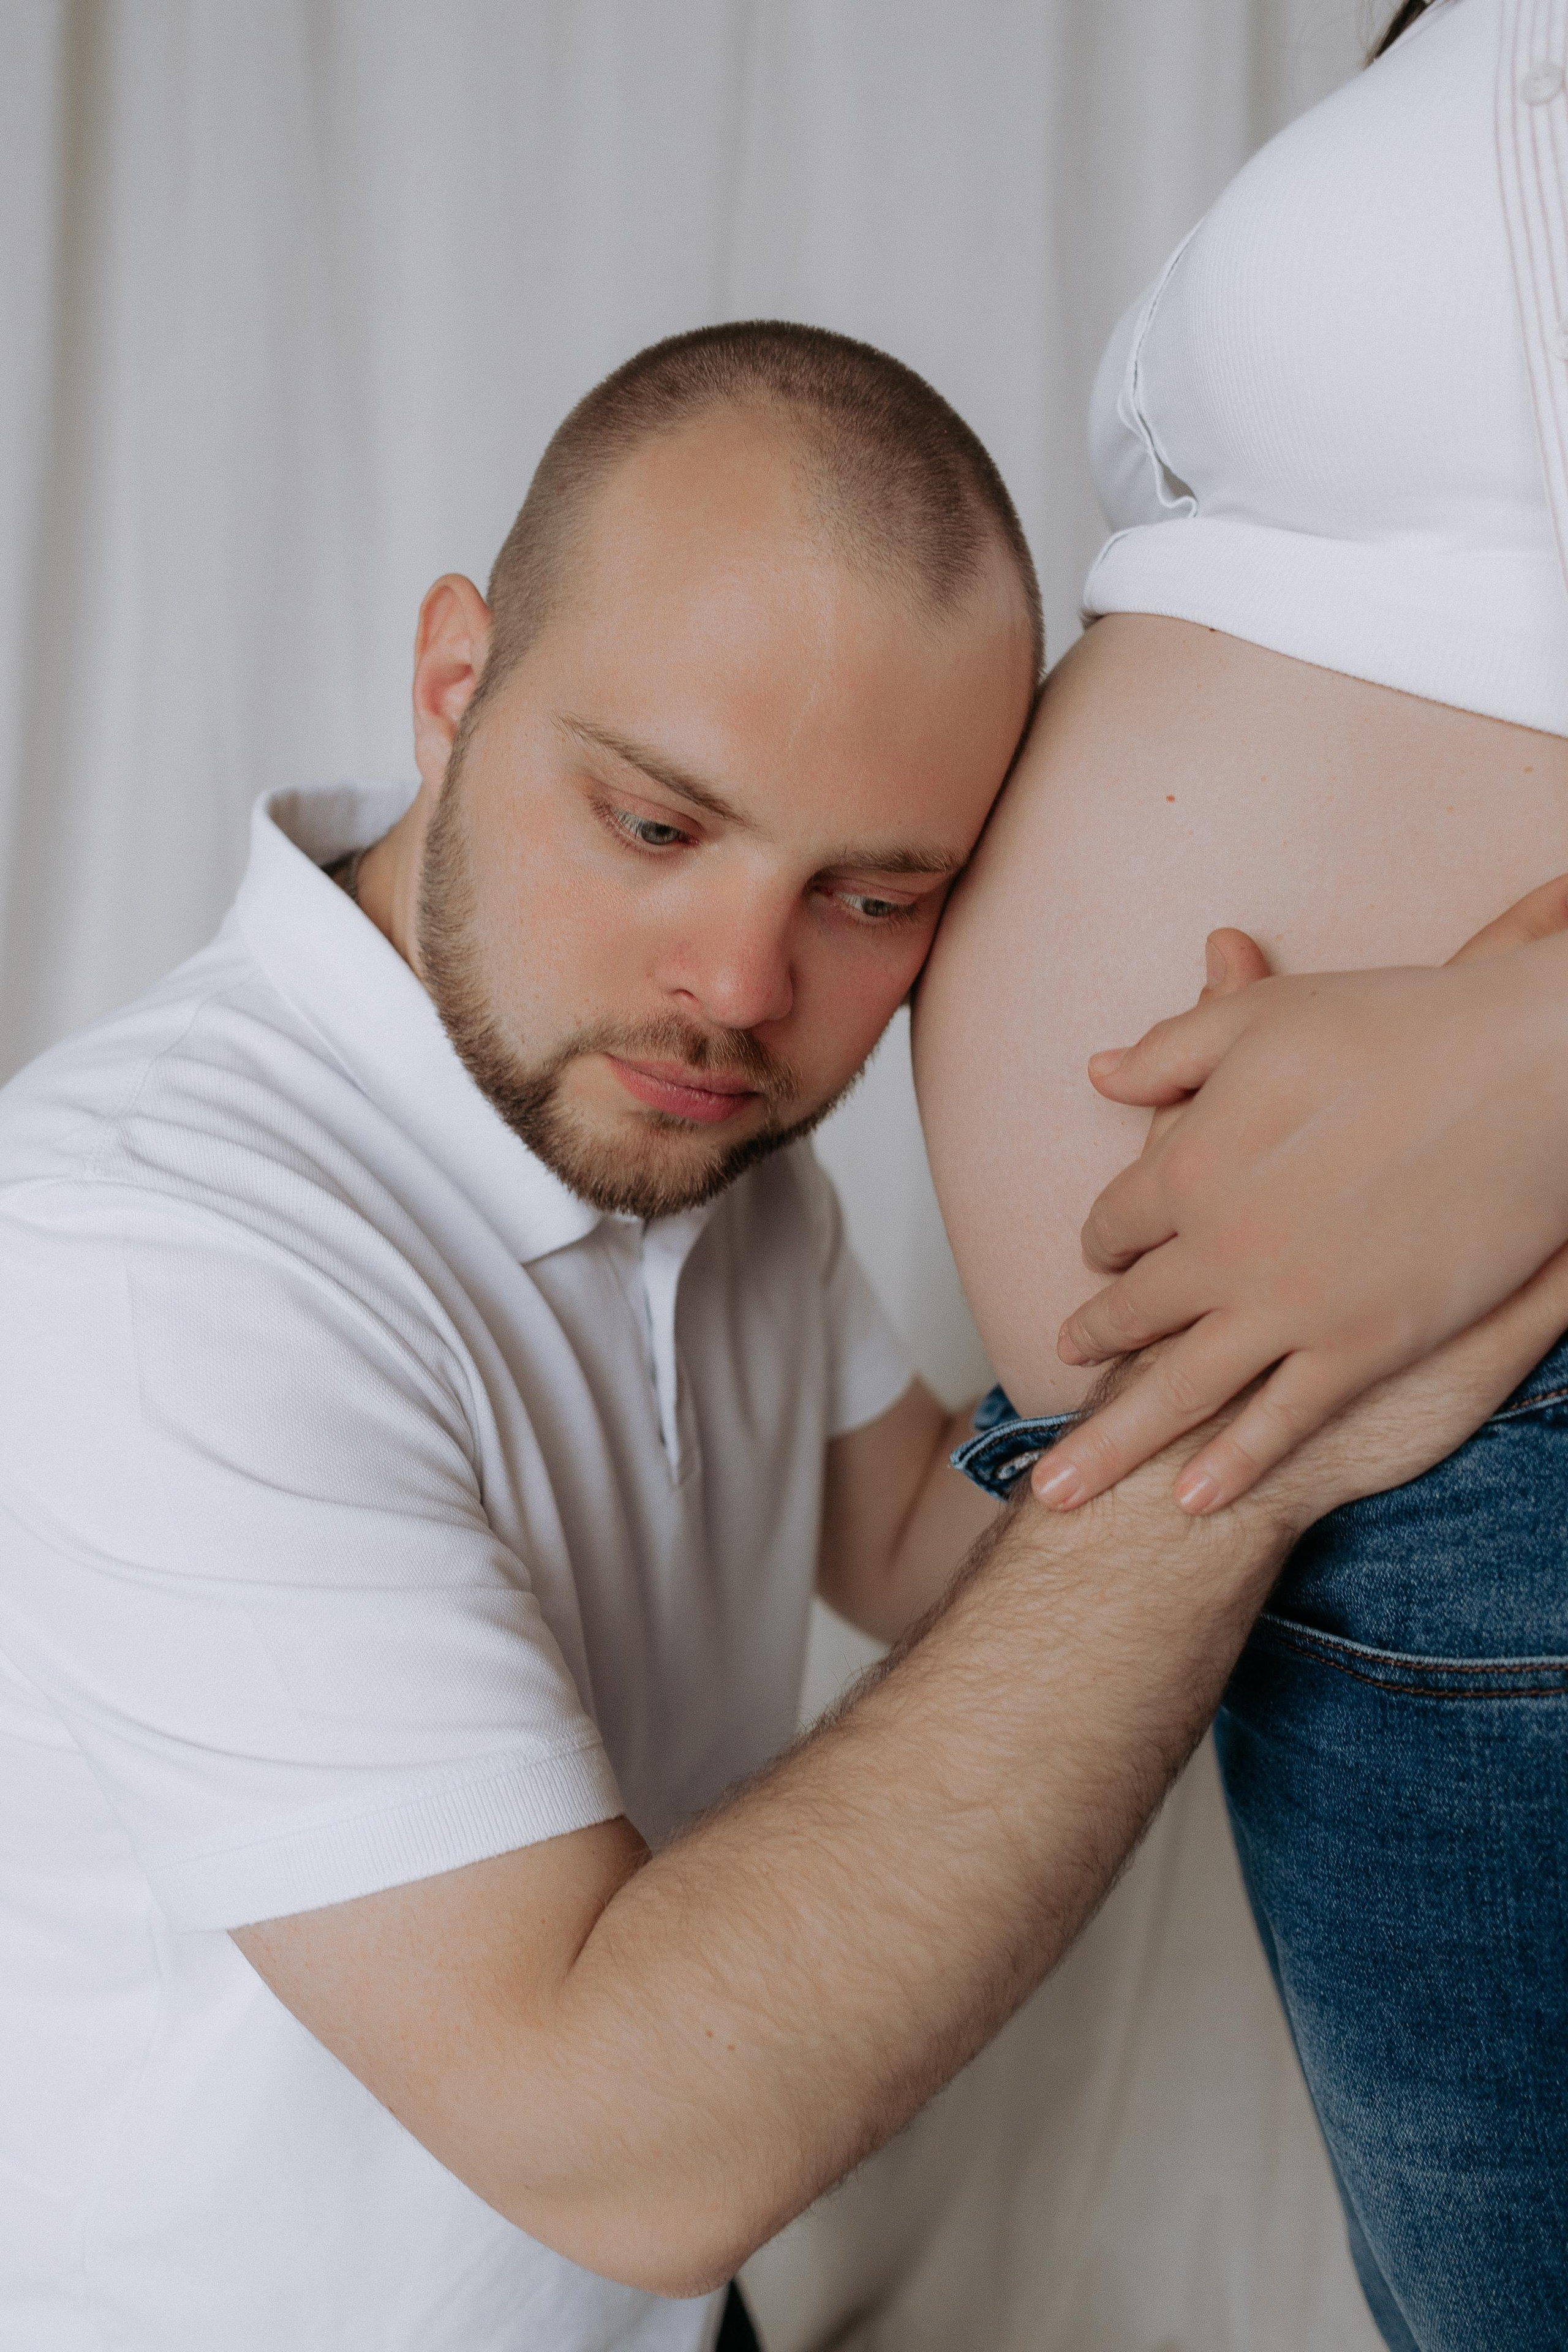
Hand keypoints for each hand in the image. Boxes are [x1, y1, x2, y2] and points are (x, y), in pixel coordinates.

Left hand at [1035, 877, 1567, 1511]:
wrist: (1519, 1077)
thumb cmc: (1396, 1027)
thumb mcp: (1259, 1020)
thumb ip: (1169, 1052)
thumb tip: (1100, 1074)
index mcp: (1188, 1168)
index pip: (1118, 1219)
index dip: (1105, 1239)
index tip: (1099, 1255)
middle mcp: (1219, 1250)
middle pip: (1131, 1311)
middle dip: (1092, 1338)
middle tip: (1062, 1362)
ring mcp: (1286, 1309)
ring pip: (1179, 1390)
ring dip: (1118, 1439)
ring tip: (1068, 1483)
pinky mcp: (1359, 1351)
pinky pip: (1278, 1423)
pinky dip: (1230, 1466)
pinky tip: (1191, 1500)